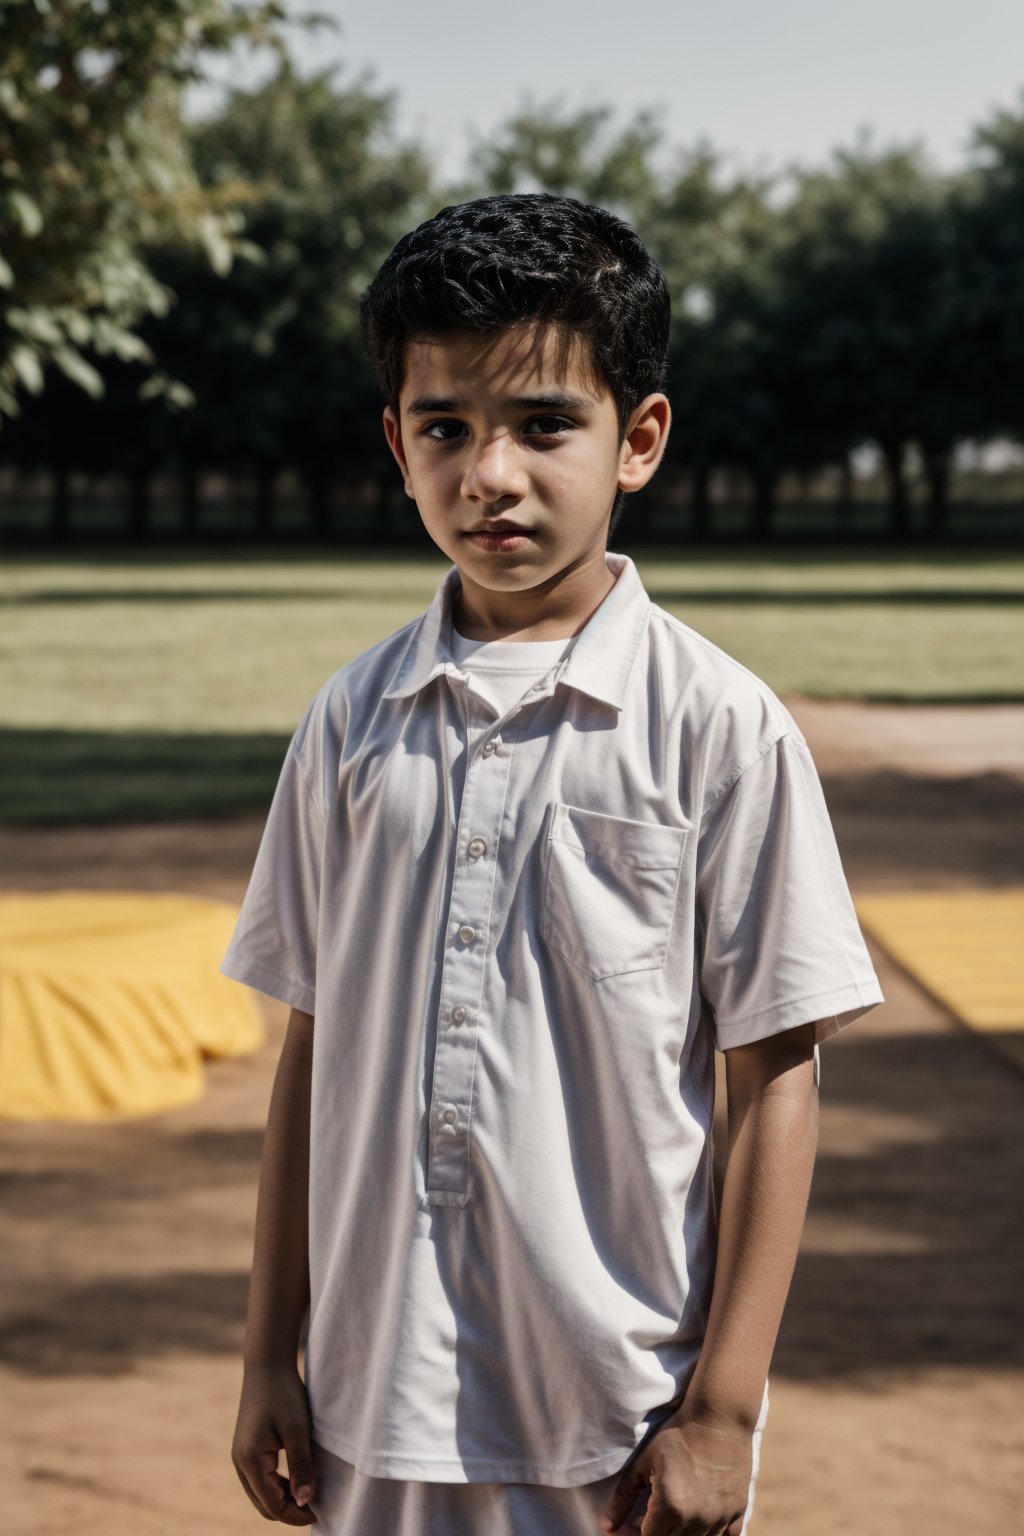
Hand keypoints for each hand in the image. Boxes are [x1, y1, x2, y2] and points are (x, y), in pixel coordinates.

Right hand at [232, 1362, 318, 1524]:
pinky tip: (298, 1479)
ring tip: (310, 1494)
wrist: (267, 1364)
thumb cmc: (284, 1393)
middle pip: (264, 1505)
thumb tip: (305, 1502)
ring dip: (284, 1499)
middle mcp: (240, 1463)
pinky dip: (278, 1486)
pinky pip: (261, 1479)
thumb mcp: (297, 1430)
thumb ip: (301, 1467)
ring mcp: (241, 1456)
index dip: (296, 1514)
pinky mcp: (247, 1449)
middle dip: (289, 1511)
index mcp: (249, 1461)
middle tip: (317, 1507)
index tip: (320, 1513)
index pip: (272, 1505)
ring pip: (262, 1494)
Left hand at [599, 1414, 752, 1534]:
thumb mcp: (643, 1462)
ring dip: (678, 1534)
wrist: (718, 1419)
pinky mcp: (738, 1512)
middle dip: (652, 1533)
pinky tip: (696, 1520)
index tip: (628, 1525)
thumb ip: (623, 1497)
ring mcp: (719, 1518)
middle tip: (644, 1519)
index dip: (633, 1535)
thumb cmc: (678, 1436)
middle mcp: (695, 1519)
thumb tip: (607, 1526)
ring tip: (669, 1515)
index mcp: (669, 1506)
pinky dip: (708, 1535)